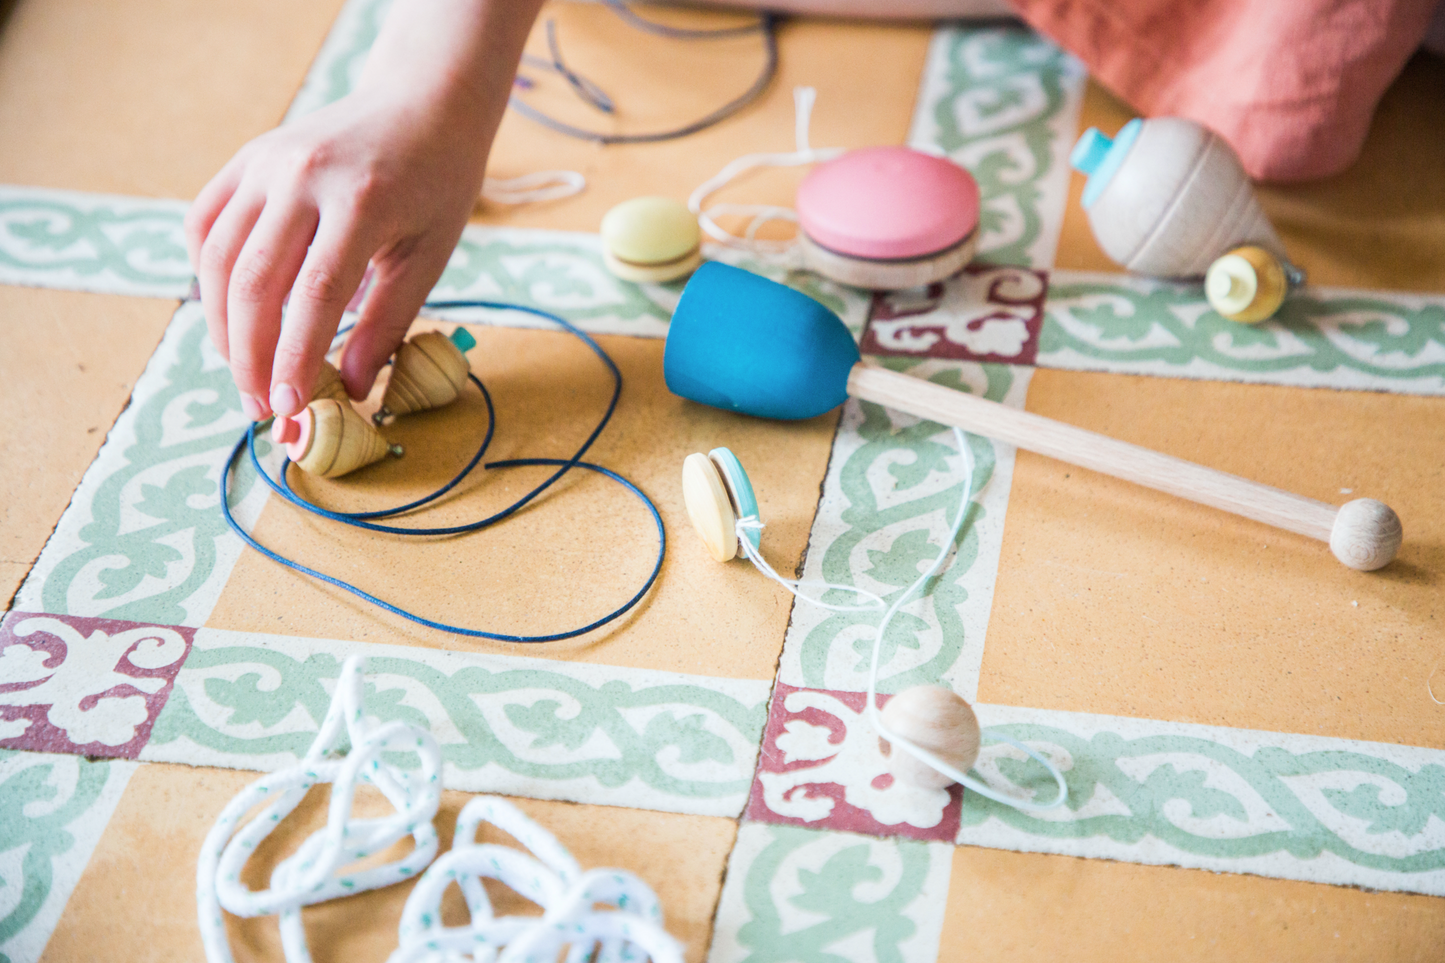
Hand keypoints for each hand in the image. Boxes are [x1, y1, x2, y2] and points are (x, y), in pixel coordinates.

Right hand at [185, 89, 487, 419]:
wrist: (423, 102)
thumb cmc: (436, 185)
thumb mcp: (429, 256)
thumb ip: (388, 323)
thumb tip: (353, 391)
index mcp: (361, 202)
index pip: (314, 296)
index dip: (295, 359)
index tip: (289, 409)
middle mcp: (303, 177)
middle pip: (254, 282)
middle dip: (249, 356)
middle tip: (260, 408)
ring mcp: (266, 162)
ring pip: (218, 258)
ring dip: (221, 326)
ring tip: (244, 373)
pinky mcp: (247, 158)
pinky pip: (206, 225)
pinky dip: (208, 276)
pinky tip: (229, 314)